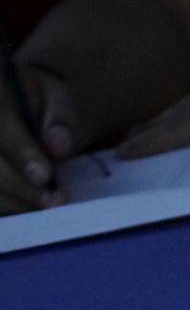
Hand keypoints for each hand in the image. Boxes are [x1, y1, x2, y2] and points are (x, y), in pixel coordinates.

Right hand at [0, 61, 79, 213]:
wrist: (26, 109)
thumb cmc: (42, 104)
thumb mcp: (59, 100)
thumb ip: (63, 120)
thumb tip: (58, 147)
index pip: (0, 124)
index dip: (20, 152)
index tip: (44, 176)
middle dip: (19, 186)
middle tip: (54, 201)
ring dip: (12, 201)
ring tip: (47, 206)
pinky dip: (6, 205)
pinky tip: (27, 208)